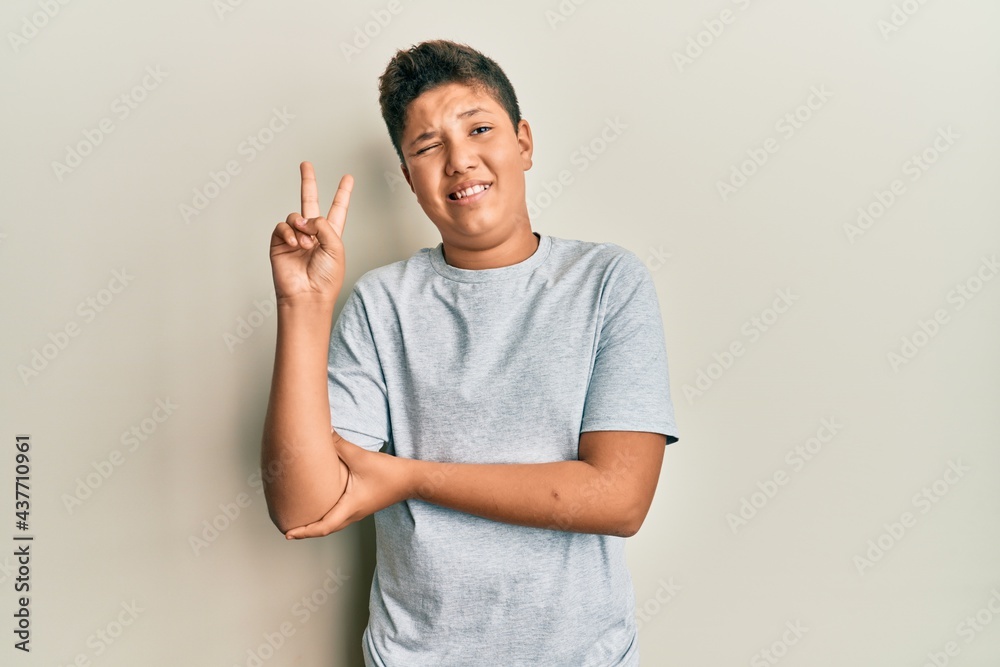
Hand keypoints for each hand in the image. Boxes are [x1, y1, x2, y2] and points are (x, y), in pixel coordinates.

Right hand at [269, 162, 353, 303]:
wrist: (307, 295)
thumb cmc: (326, 278)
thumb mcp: (336, 247)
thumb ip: (324, 225)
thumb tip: (305, 218)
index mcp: (331, 234)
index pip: (337, 209)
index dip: (343, 193)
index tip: (348, 178)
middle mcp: (313, 233)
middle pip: (310, 201)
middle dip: (308, 182)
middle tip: (305, 164)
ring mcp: (295, 237)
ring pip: (295, 216)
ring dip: (302, 228)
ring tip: (306, 244)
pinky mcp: (280, 243)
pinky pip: (282, 227)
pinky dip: (290, 233)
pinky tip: (296, 244)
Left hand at [284, 437, 411, 538]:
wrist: (411, 479)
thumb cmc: (389, 473)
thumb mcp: (360, 457)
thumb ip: (339, 445)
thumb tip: (322, 433)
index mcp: (350, 507)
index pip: (323, 526)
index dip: (304, 531)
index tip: (288, 533)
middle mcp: (353, 513)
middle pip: (326, 529)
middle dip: (306, 531)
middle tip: (289, 530)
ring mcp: (358, 511)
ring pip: (333, 524)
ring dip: (317, 525)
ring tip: (302, 521)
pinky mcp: (362, 505)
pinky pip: (340, 516)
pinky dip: (327, 517)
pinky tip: (322, 506)